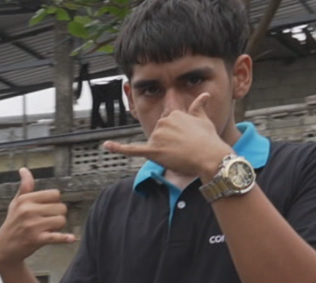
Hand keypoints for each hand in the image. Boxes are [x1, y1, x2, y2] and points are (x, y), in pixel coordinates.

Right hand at [0, 168, 76, 267]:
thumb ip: (25, 186)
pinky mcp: (36, 239)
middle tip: (45, 222)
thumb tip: (24, 170)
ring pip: (61, 221)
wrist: (4, 248)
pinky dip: (64, 238)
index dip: (54, 202)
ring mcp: (32, 226)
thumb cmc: (13, 223)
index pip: (55, 194)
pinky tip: (71, 238)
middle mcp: (28, 211)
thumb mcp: (16, 203)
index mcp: (25, 200)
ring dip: (57, 227)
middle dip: (56, 215)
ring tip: (45, 230)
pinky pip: (56, 237)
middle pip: (61, 208)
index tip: (45, 209)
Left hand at [102, 93, 230, 179]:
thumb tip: (204, 94)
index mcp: (172, 114)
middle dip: (169, 143)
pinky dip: (118, 148)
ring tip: (180, 153)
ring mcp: (158, 136)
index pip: (166, 124)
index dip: (176, 134)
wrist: (210, 156)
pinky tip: (106, 145)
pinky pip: (132, 150)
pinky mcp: (153, 151)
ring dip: (165, 151)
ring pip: (154, 145)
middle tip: (185, 147)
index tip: (185, 138)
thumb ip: (199, 107)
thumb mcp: (203, 119)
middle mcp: (163, 122)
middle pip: (159, 135)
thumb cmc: (208, 139)